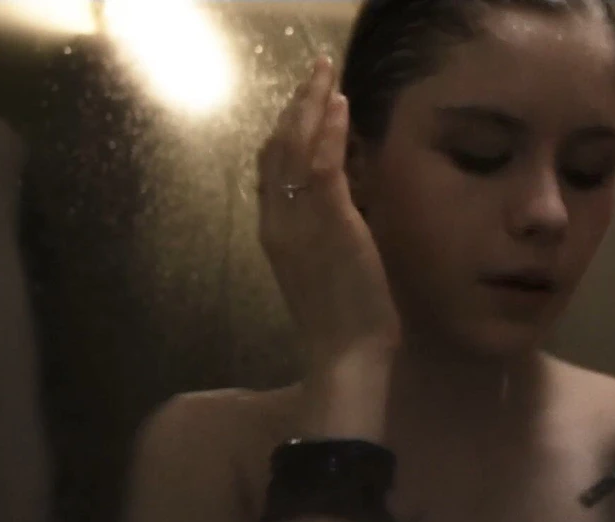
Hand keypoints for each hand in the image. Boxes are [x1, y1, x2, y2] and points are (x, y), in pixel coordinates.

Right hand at [257, 58, 400, 360]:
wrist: (344, 355)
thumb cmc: (342, 323)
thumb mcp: (327, 269)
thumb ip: (325, 234)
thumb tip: (343, 205)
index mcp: (275, 233)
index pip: (270, 169)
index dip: (284, 132)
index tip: (300, 104)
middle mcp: (277, 221)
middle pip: (277, 148)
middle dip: (295, 106)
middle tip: (315, 73)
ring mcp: (300, 220)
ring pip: (296, 147)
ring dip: (311, 105)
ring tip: (326, 75)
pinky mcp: (330, 222)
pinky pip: (323, 164)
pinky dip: (329, 130)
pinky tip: (340, 105)